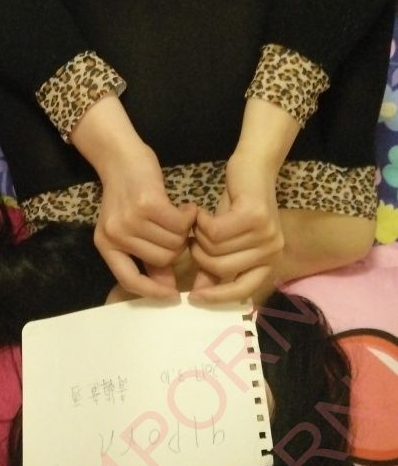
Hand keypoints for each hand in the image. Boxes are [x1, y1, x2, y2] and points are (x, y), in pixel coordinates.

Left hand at [69, 94, 195, 297]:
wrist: (121, 157)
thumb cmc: (128, 193)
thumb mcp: (131, 228)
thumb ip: (147, 258)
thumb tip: (167, 288)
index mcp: (106, 245)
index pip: (129, 280)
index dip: (152, 291)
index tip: (173, 296)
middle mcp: (115, 235)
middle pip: (161, 260)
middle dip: (177, 248)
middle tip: (177, 230)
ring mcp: (130, 220)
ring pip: (173, 243)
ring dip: (183, 230)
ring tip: (178, 215)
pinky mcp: (147, 205)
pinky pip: (179, 224)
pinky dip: (188, 216)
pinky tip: (184, 207)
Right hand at [190, 151, 283, 301]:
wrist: (253, 168)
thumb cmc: (238, 205)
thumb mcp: (225, 240)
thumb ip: (214, 268)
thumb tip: (199, 295)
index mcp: (268, 262)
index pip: (243, 291)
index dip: (217, 297)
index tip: (193, 297)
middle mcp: (272, 251)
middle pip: (221, 268)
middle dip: (199, 253)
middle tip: (194, 238)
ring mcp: (266, 234)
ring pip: (215, 248)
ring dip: (199, 234)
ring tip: (200, 222)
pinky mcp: (255, 216)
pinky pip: (215, 231)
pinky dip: (201, 221)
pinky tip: (201, 212)